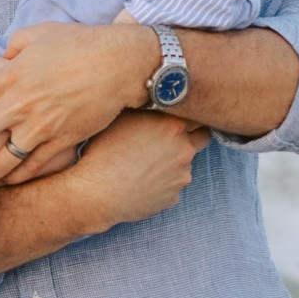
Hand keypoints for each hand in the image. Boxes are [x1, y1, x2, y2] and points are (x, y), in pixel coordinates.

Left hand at [0, 21, 155, 174]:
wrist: (121, 64)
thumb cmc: (79, 43)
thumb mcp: (39, 34)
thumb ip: (12, 47)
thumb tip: (0, 57)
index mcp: (11, 76)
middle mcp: (21, 105)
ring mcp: (41, 127)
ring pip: (3, 159)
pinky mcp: (62, 141)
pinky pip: (33, 165)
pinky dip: (16, 176)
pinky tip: (3, 183)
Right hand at [61, 110, 208, 227]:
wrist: (96, 193)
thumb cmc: (104, 152)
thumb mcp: (124, 119)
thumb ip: (148, 109)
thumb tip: (157, 100)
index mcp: (174, 126)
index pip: (198, 114)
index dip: (189, 114)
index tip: (181, 116)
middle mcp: (184, 150)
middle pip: (202, 138)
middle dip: (191, 137)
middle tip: (170, 139)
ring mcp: (181, 177)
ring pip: (184, 164)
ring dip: (173, 162)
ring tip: (145, 165)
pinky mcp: (173, 198)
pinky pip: (172, 186)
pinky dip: (162, 184)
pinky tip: (141, 182)